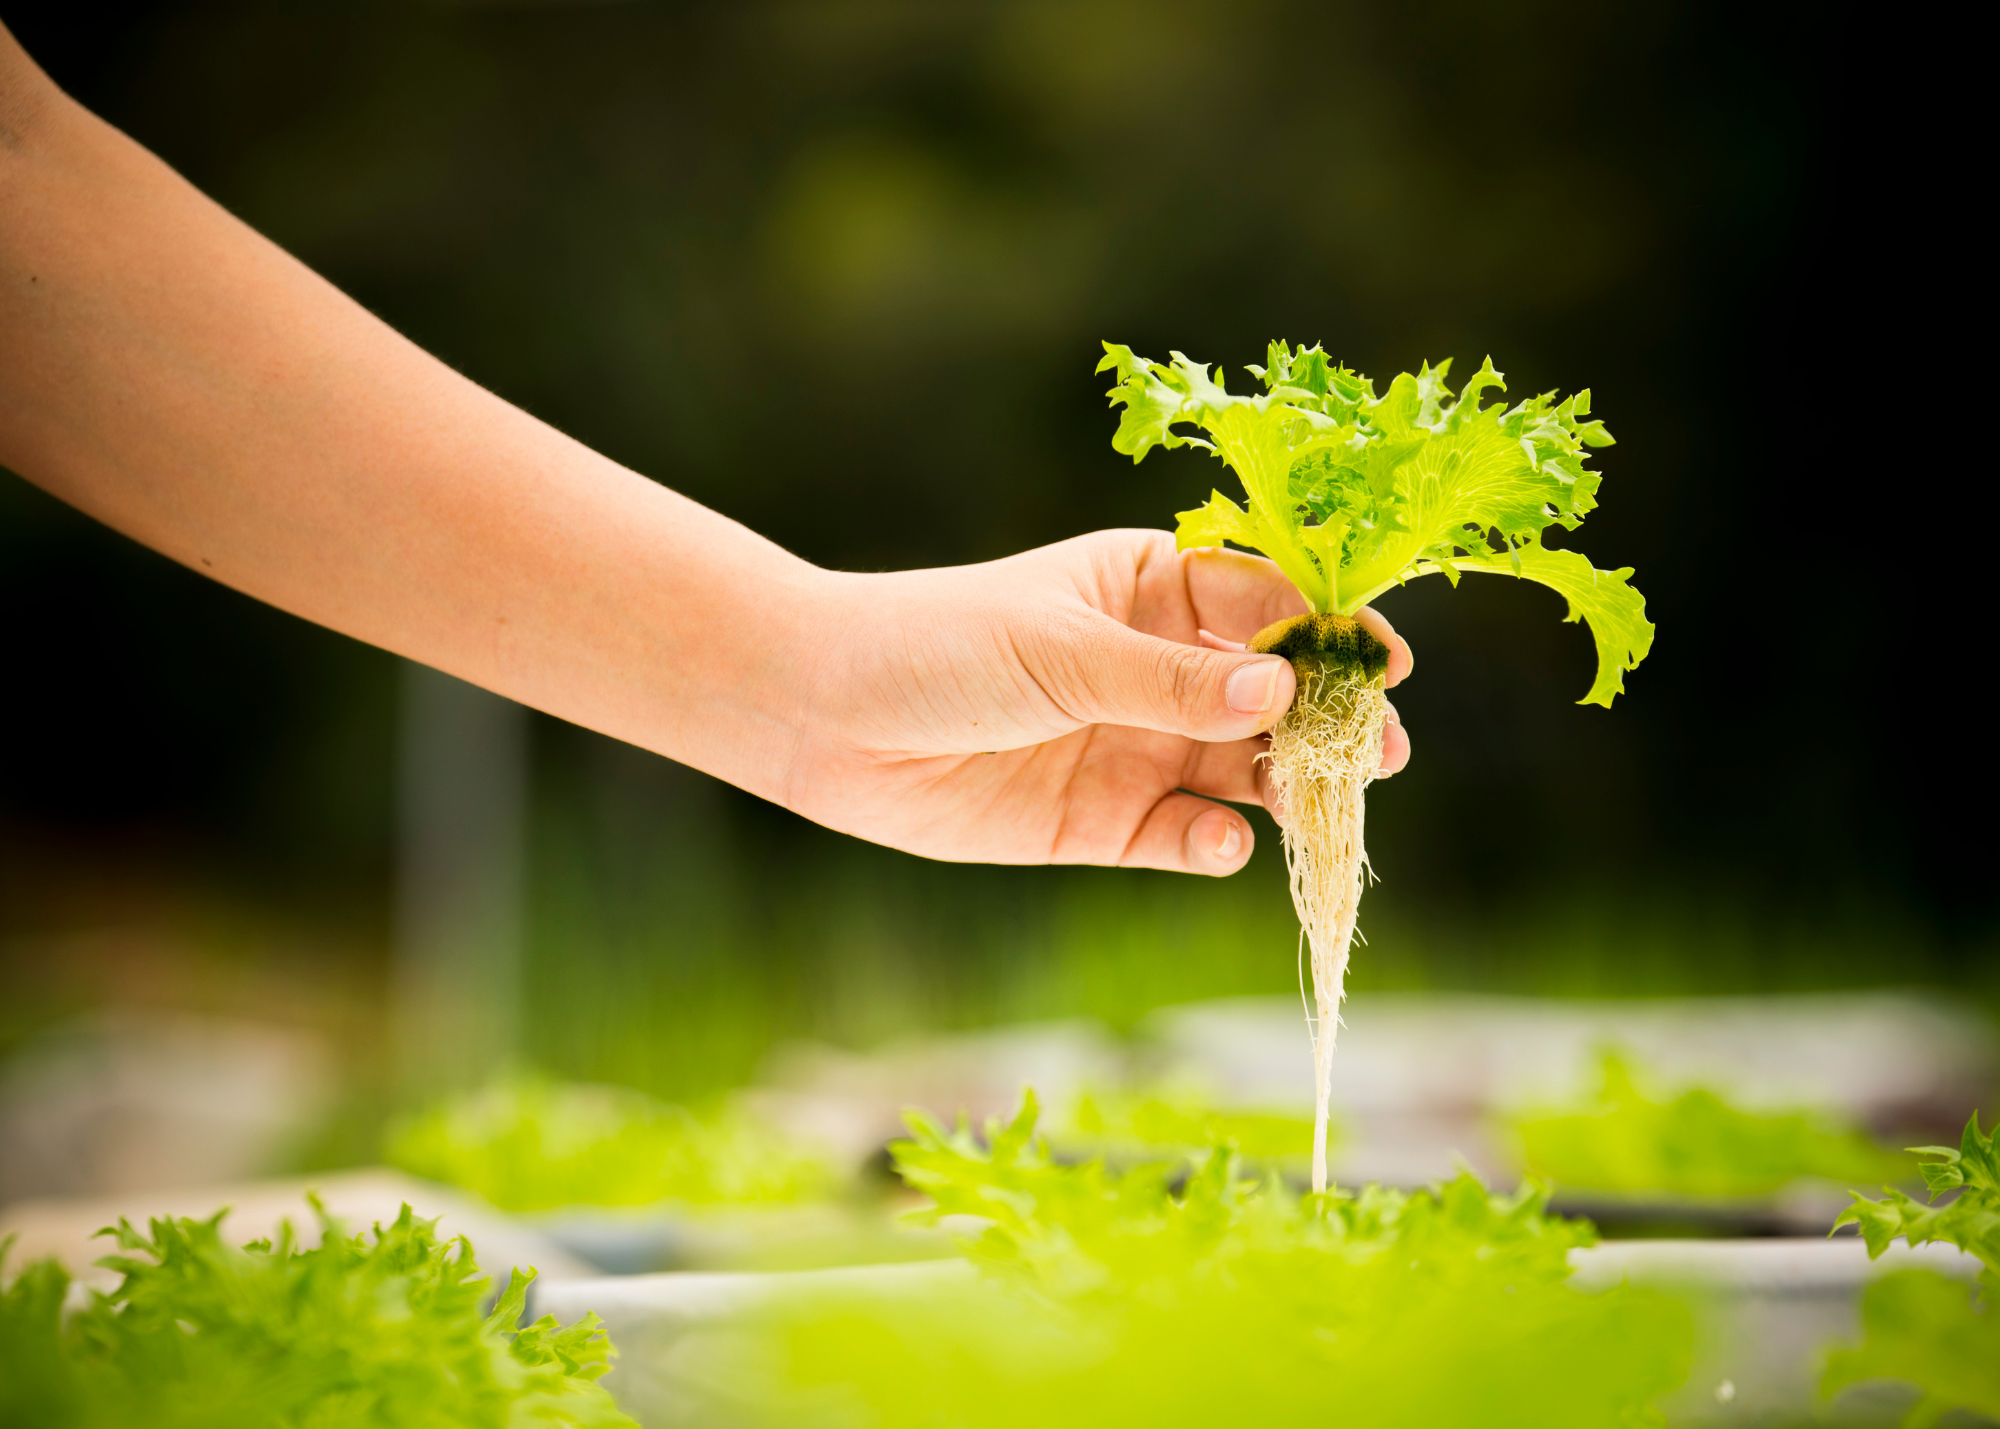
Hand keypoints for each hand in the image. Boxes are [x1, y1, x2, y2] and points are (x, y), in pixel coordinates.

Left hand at [784, 530, 1412, 874]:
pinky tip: (1221, 840)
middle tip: (1380, 754)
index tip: (1383, 664)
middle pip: (1272, 696)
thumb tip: (1285, 688)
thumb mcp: (1063, 651)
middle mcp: (1159, 668)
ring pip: (1242, 771)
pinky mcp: (1106, 821)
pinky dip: (1213, 842)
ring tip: (1319, 806)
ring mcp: (1136, 744)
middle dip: (1328, 723)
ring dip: (1285, 788)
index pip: (1266, 602)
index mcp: (1153, 589)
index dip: (1329, 631)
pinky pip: (1185, 834)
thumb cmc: (941, 644)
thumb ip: (1171, 678)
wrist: (828, 718)